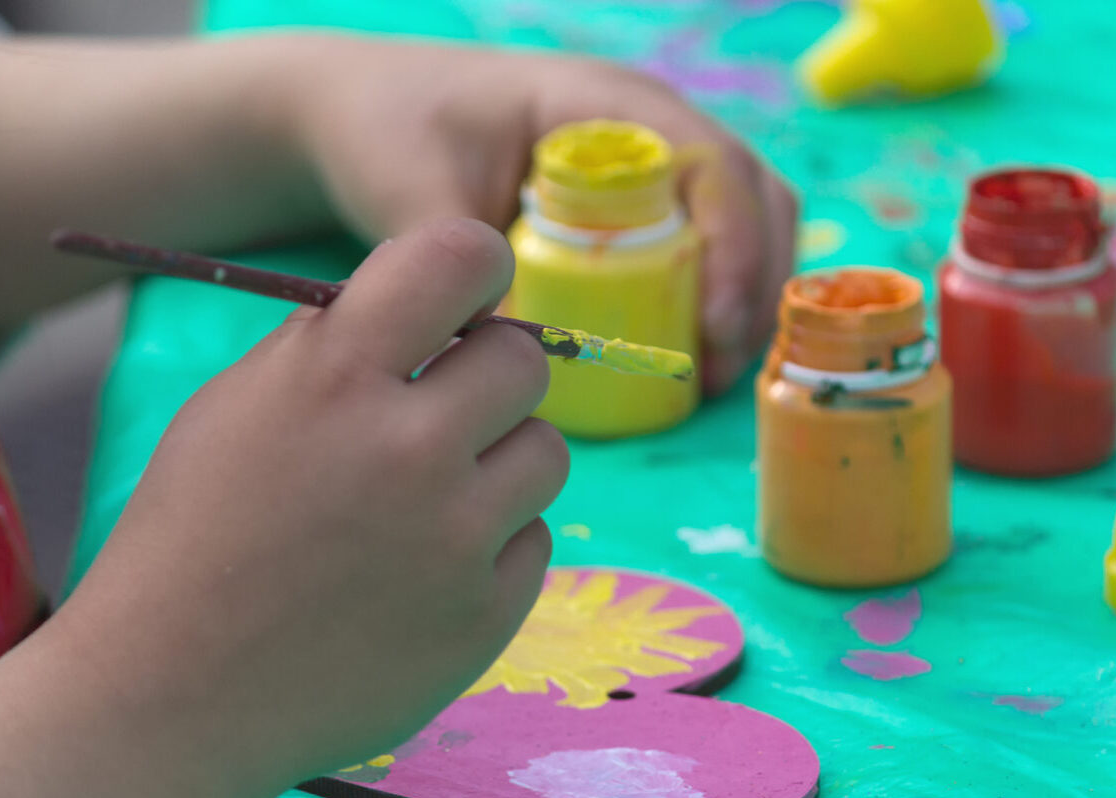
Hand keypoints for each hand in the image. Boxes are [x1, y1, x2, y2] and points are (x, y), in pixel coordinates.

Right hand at [62, 219, 568, 788]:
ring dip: (497, 462)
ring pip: (546, 452)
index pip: (462, 256)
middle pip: (524, 363)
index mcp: (335, 375)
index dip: (474, 269)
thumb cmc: (193, 537)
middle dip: (487, 375)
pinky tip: (424, 571)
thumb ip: (336, 346)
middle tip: (440, 414)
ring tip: (427, 500)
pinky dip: (491, 546)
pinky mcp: (484, 617)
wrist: (168, 693)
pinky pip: (533, 541)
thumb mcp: (236, 406)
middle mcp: (409, 449)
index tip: (466, 302)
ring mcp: (455, 541)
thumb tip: (437, 309)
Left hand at [281, 38, 797, 395]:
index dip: (733, 246)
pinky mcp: (635, 205)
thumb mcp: (417, 199)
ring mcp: (647, 163)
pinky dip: (718, 298)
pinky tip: (688, 356)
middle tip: (715, 369)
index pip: (712, 163)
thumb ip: (462, 273)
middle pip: (754, 195)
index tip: (713, 325)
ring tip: (707, 375)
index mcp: (604, 104)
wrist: (360, 115)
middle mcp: (645, 125)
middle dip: (755, 284)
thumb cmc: (390, 134)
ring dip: (745, 296)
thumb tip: (517, 356)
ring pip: (747, 221)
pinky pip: (709, 244)